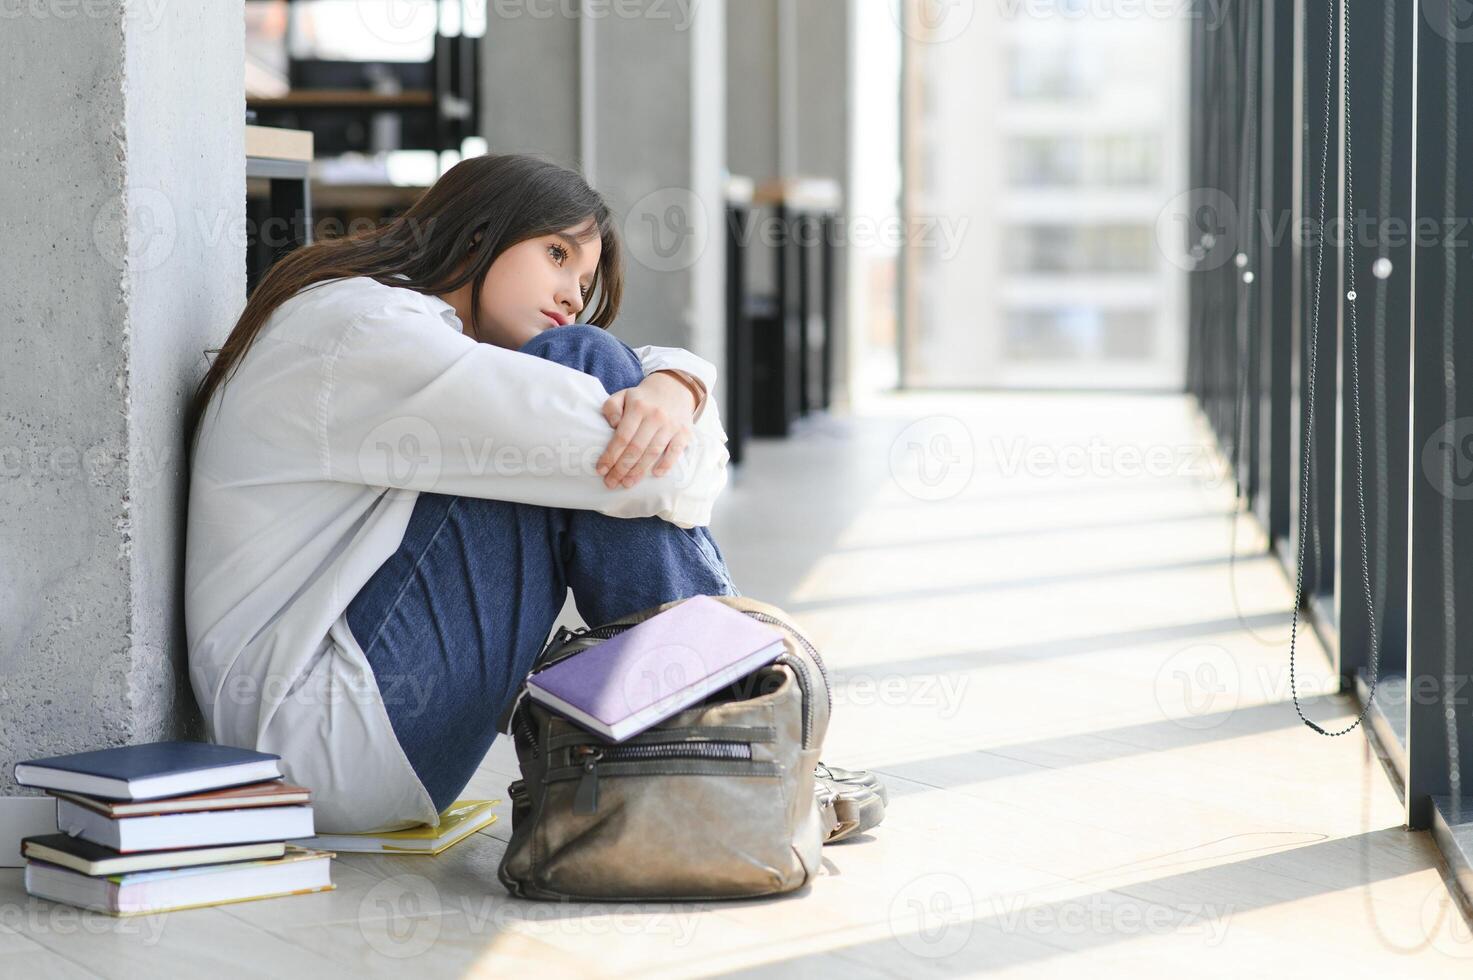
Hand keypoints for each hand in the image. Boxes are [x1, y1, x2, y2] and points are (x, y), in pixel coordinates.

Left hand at [597, 373, 696, 488]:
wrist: (674, 387)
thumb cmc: (643, 398)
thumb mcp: (623, 395)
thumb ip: (611, 408)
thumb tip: (613, 426)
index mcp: (638, 407)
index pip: (622, 436)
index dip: (611, 455)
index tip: (601, 469)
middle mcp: (655, 416)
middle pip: (636, 448)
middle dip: (621, 468)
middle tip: (611, 483)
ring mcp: (671, 425)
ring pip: (653, 452)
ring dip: (639, 471)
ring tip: (627, 483)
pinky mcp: (684, 432)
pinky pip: (675, 452)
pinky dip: (666, 465)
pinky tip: (655, 474)